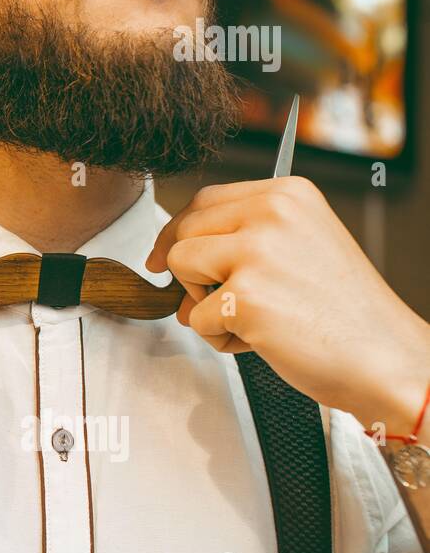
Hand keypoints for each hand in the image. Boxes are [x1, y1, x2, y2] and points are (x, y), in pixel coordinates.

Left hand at [146, 176, 429, 431]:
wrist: (388, 359)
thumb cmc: (345, 314)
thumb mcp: (301, 246)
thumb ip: (243, 238)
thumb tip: (173, 258)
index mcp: (288, 194)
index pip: (204, 200)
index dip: (179, 233)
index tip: (164, 257)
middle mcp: (272, 212)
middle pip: (183, 230)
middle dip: (190, 272)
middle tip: (222, 301)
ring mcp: (256, 252)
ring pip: (180, 266)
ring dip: (202, 303)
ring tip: (250, 320)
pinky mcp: (244, 297)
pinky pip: (195, 317)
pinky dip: (219, 338)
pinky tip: (262, 340)